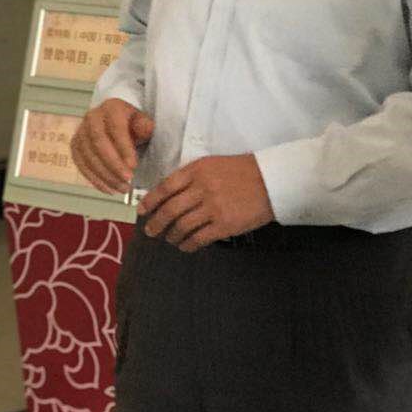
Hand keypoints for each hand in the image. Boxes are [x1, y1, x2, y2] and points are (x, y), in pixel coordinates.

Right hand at [70, 98, 154, 194]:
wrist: (116, 124)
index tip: (134, 166)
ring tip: (123, 188)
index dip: (123, 148)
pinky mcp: (75, 147)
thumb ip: (145, 126)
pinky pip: (81, 165)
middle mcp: (91, 117)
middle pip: (99, 143)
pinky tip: (109, 189)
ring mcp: (80, 132)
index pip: (115, 128)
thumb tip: (146, 129)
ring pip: (89, 156)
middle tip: (128, 180)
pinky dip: (95, 180)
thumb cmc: (132, 124)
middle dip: (114, 164)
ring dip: (106, 176)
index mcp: (110, 107)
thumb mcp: (143, 122)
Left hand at [139, 154, 273, 252]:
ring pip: (182, 226)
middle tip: (150, 230)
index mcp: (197, 170)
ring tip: (169, 238)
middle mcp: (202, 188)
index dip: (150, 200)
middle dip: (156, 223)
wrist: (270, 181)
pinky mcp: (224, 225)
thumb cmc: (241, 172)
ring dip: (171, 235)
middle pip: (170, 209)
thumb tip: (168, 194)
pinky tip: (185, 246)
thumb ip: (191, 177)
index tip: (141, 210)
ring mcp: (213, 207)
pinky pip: (199, 238)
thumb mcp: (212, 165)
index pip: (165, 187)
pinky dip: (188, 244)